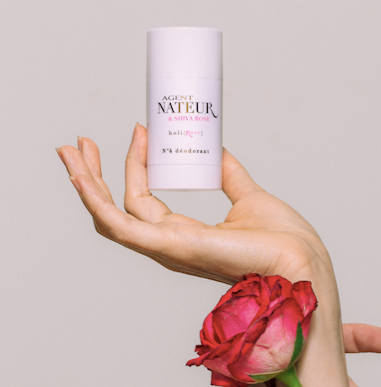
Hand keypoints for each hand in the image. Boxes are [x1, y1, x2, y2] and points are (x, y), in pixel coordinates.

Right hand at [57, 124, 331, 284]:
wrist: (300, 257)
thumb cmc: (280, 237)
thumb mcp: (247, 195)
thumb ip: (227, 173)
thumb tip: (214, 148)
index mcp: (183, 234)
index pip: (143, 200)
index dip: (134, 165)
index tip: (139, 129)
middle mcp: (168, 243)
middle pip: (116, 209)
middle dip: (94, 175)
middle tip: (79, 143)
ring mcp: (167, 247)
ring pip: (110, 216)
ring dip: (87, 183)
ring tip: (73, 149)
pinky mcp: (171, 246)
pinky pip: (121, 225)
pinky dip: (98, 201)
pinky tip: (84, 177)